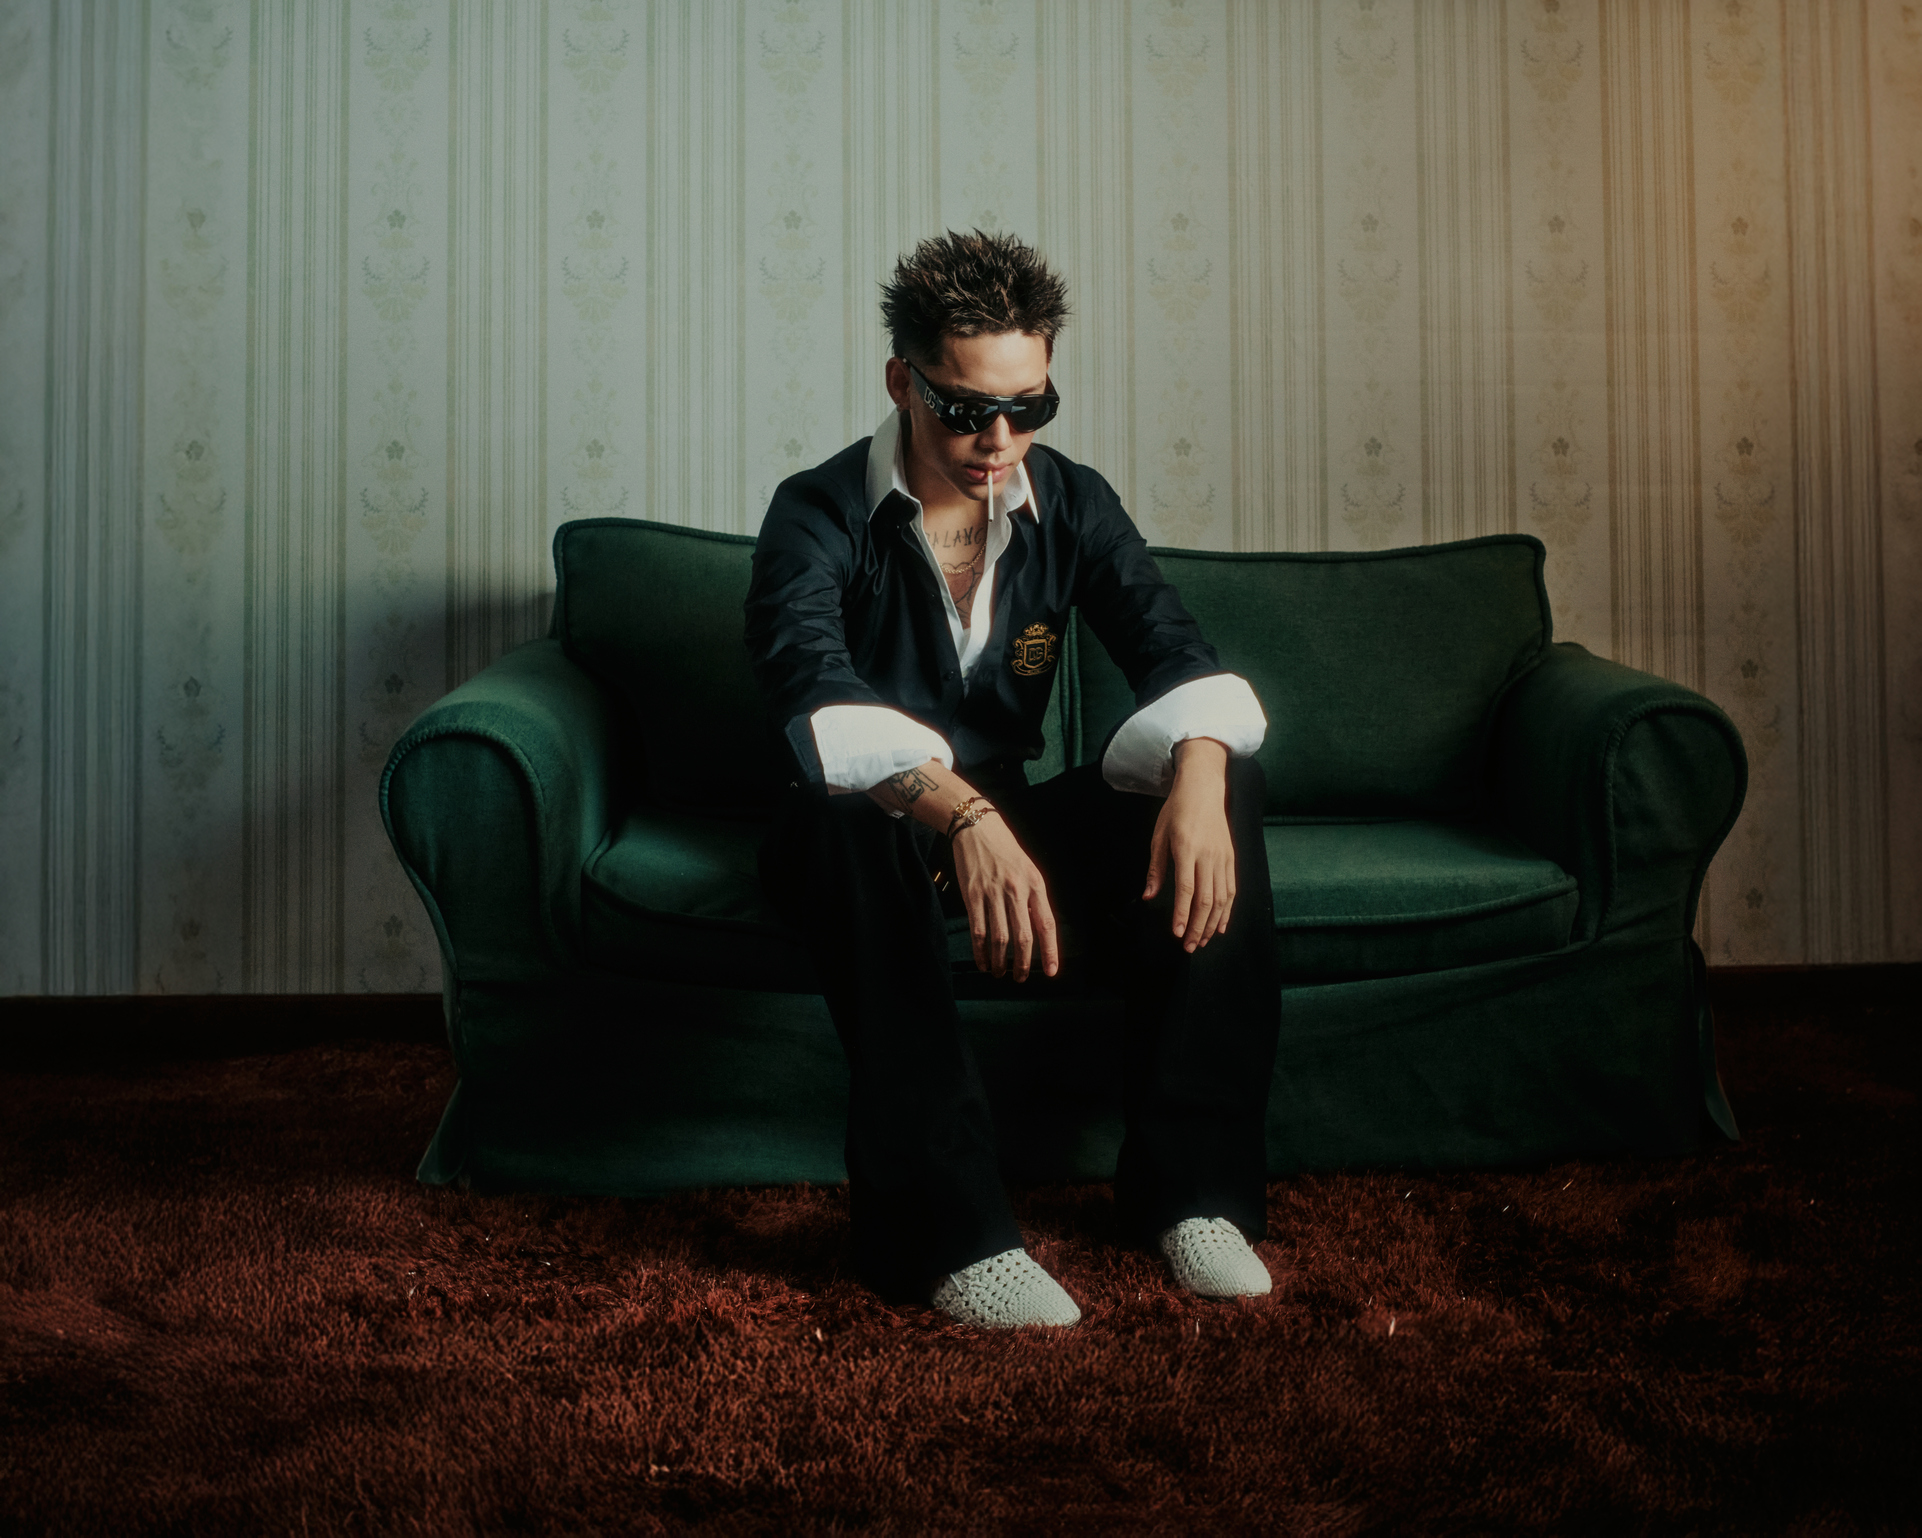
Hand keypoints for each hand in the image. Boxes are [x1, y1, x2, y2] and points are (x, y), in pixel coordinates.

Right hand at [949, 811, 1060, 981]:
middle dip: (1023, 963)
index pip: (1046, 924)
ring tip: (1000, 972)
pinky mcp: (973, 895)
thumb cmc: (1005, 850)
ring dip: (1000, 961)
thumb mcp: (1028, 869)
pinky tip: (982, 961)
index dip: (1050, 951)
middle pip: (1023, 936)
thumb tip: (1037, 928)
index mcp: (1035, 884)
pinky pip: (978, 930)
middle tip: (1020, 977)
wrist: (977, 828)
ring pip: (1000, 937)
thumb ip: (1033, 897)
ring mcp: (993, 893)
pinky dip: (980, 950)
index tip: (1051, 971)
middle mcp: (1016, 890)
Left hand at [1143, 738, 1235, 952]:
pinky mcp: (1231, 858)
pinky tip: (1221, 925)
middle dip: (1198, 926)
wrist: (1204, 789)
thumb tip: (1148, 896)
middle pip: (1206, 899)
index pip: (1186, 889)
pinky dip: (1227, 910)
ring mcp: (1223, 857)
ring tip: (1203, 941)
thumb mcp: (1159, 836)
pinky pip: (1232, 889)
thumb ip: (1156, 869)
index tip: (1178, 934)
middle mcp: (1208, 855)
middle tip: (1190, 946)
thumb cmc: (1176, 811)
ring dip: (1213, 923)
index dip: (1182, 914)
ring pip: (1222, 898)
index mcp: (1186, 849)